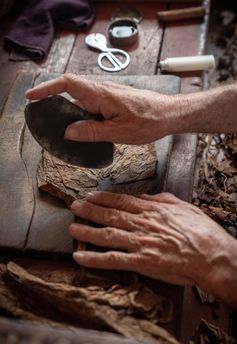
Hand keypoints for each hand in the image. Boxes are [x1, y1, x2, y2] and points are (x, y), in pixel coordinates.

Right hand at [25, 73, 180, 143]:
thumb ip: (92, 132)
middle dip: (57, 107)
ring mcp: (107, 97)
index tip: (33, 96)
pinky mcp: (112, 102)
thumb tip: (69, 132)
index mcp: (101, 95)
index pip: (68, 84)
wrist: (169, 114)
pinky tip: (88, 132)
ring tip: (71, 134)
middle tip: (49, 124)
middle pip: (71, 94)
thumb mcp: (119, 132)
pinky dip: (85, 118)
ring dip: (74, 116)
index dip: (47, 88)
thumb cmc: (150, 120)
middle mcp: (102, 92)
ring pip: (82, 103)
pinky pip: (92, 108)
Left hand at [69, 191, 236, 306]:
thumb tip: (147, 196)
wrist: (211, 254)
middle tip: (74, 206)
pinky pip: (113, 259)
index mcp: (152, 210)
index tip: (90, 195)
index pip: (122, 201)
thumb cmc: (200, 231)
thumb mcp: (182, 206)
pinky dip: (94, 258)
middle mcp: (142, 224)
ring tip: (72, 228)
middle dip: (89, 209)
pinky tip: (80, 257)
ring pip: (107, 234)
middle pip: (110, 215)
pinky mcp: (142, 261)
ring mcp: (140, 242)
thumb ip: (161, 199)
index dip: (103, 197)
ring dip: (87, 231)